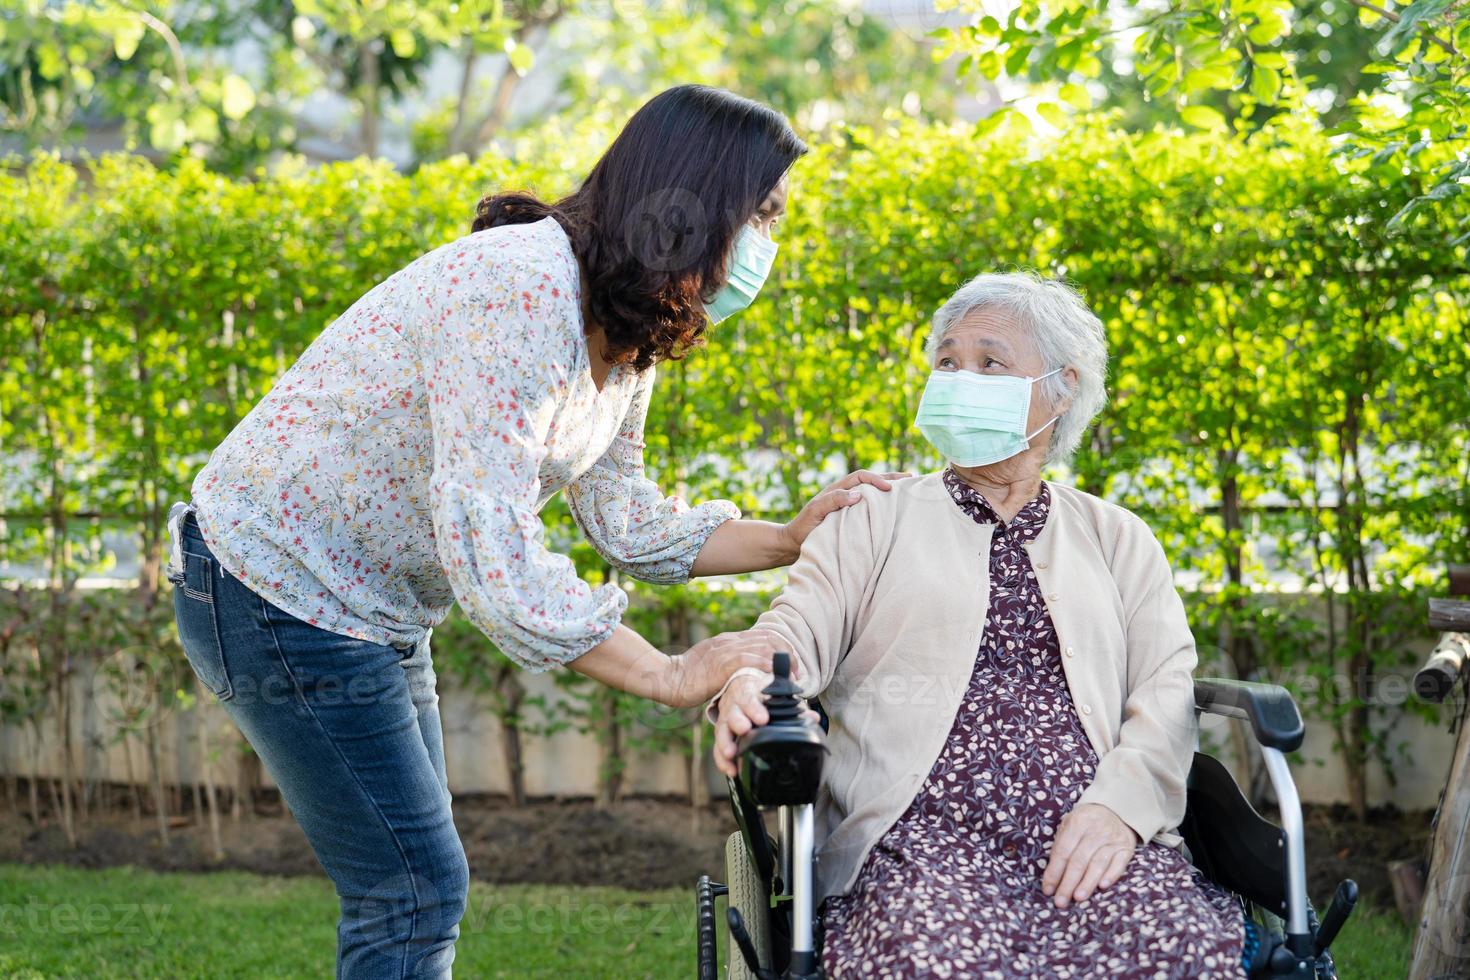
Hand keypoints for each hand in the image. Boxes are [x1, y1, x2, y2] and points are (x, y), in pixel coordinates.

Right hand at [662, 629, 790, 708]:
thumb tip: (745, 671)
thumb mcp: (711, 663)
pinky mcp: (722, 664)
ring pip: (764, 647)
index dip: (782, 648)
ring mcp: (726, 650)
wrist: (667, 678)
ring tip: (791, 679)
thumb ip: (728, 662)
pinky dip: (767, 667)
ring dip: (782, 662)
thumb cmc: (688, 676)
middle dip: (787, 654)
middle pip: (769, 638)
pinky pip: (751, 660)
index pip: (763, 635)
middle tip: (796, 673)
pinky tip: (775, 677)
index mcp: (728, 639)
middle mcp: (730, 641)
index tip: (790, 665)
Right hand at [712, 672, 819, 777]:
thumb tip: (813, 718)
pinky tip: (731, 770)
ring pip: (722, 731)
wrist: (741, 686)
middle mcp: (734, 706)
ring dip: (726, 743)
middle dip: (738, 722)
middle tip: (745, 730)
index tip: (763, 719)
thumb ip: (794, 706)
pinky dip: (722, 760)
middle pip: (733, 714)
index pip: (750, 699)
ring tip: (731, 754)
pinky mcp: (722, 733)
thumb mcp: (775, 695)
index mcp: (748, 694)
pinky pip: (718, 747)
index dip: (755, 709)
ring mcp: (726, 720)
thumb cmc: (761, 694)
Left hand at [780, 470, 912, 557]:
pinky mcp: (850, 520)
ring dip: (888, 490)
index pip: (861, 477)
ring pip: (871, 494)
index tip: (890, 489)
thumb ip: (834, 501)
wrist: (792, 545)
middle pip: (870, 481)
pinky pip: (869, 509)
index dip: (877, 480)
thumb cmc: (802, 529)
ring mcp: (847, 507)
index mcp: (836, 490)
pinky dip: (882, 506)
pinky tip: (893, 511)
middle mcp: (843, 495)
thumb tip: (859, 494)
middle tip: (911, 479)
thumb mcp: (816, 512)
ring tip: (907, 491)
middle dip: (890, 478)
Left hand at [1040, 803, 1140, 907]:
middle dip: (1068, 883)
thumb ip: (1061, 845)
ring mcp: (1112, 839)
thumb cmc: (1086, 823)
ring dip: (1087, 883)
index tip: (1048, 889)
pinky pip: (1119, 864)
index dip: (1054, 872)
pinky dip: (1111, 875)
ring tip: (1077, 897)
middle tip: (1060, 901)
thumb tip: (1052, 875)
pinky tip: (1102, 887)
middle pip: (1079, 861)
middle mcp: (1096, 830)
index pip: (1063, 851)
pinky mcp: (1126, 847)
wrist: (1115, 811)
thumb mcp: (1070, 824)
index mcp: (1077, 822)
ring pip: (1098, 864)